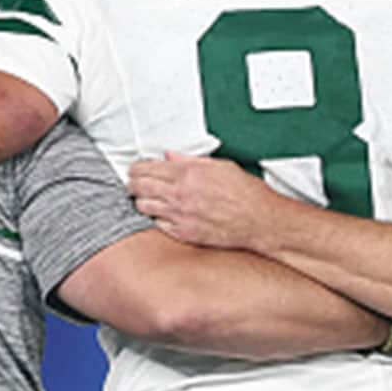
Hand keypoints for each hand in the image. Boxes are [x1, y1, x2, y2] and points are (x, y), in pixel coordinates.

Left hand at [127, 154, 281, 249]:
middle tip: (133, 183)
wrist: (259, 221)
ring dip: (141, 201)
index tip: (135, 169)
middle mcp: (179, 195)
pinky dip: (156, 218)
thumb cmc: (246, 194)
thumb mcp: (220, 166)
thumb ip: (190, 161)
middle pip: (139, 187)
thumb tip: (171, 157)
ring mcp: (179, 216)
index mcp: (187, 174)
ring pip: (143, 207)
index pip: (146, 168)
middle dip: (132, 183)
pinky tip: (162, 214)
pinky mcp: (184, 233)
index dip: (137, 168)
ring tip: (144, 198)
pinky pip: (157, 225)